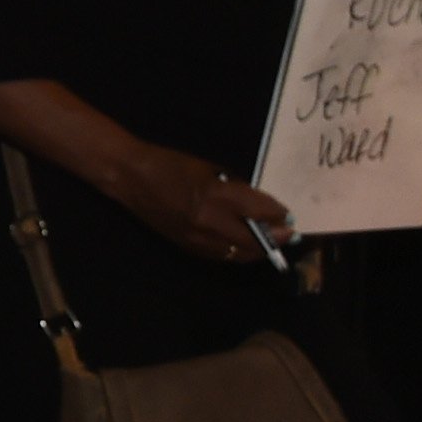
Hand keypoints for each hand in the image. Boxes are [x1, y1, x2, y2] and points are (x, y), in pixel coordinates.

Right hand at [98, 141, 293, 266]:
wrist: (132, 179)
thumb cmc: (171, 164)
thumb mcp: (209, 170)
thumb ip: (234, 189)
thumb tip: (257, 205)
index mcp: (215, 195)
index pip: (258, 211)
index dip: (278, 214)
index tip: (289, 216)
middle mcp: (209, 221)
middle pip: (254, 239)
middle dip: (276, 237)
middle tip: (289, 234)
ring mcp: (198, 238)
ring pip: (239, 254)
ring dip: (259, 249)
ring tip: (271, 243)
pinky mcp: (188, 247)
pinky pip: (222, 256)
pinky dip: (238, 252)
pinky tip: (245, 246)